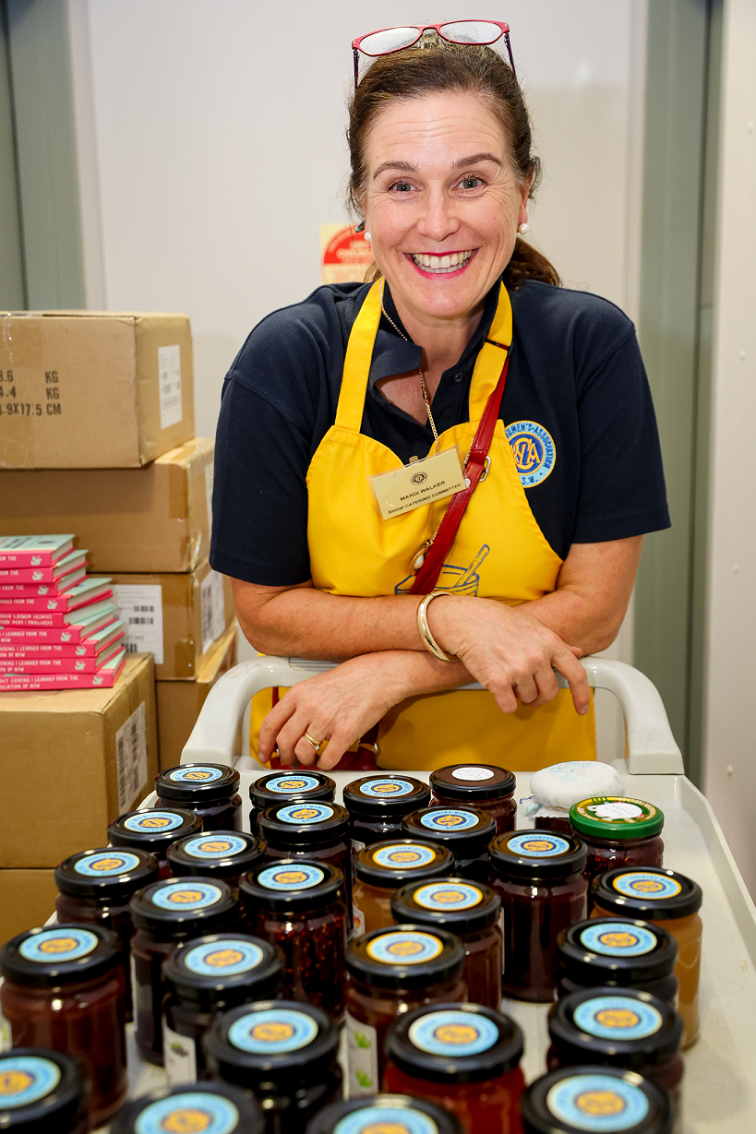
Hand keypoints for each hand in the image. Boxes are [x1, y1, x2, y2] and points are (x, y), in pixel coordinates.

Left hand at [258, 652, 420, 769]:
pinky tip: (328, 760)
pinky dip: (325, 764)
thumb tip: (290, 727)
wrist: (379, 675)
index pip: (271, 723)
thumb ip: (301, 704)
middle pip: (284, 742)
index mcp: (299, 693)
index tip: (265, 752)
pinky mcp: (346, 732)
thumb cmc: (353, 678)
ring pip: (303, 752)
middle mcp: (309, 707)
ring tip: (311, 759)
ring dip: (305, 761)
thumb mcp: (317, 684)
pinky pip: (327, 759)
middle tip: (290, 759)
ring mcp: (327, 720)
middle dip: (285, 756)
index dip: (264, 743)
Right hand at [428, 595, 590, 714]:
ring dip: (518, 695)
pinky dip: (504, 703)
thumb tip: (576, 652)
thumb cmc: (495, 620)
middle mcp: (538, 656)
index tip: (581, 708)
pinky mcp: (499, 681)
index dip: (582, 695)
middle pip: (549, 692)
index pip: (577, 673)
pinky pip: (509, 706)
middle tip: (527, 691)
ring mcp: (519, 669)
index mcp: (550, 641)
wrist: (464, 620)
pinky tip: (497, 689)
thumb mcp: (532, 626)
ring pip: (528, 699)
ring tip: (507, 678)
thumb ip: (556, 643)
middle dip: (539, 696)